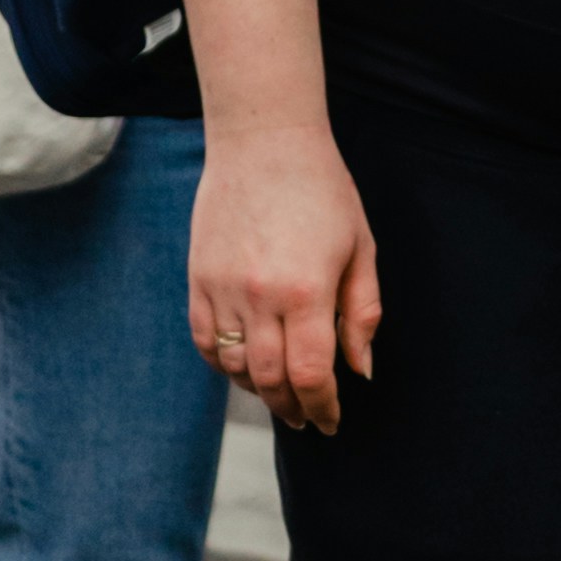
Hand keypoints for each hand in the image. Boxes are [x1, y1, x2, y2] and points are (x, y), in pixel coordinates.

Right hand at [189, 120, 379, 435]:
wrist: (264, 139)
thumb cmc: (323, 188)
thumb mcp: (360, 245)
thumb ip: (362, 312)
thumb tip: (360, 370)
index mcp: (308, 290)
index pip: (311, 375)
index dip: (323, 407)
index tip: (331, 422)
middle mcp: (261, 296)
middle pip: (271, 381)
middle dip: (292, 408)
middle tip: (306, 418)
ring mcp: (223, 289)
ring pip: (236, 368)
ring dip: (259, 392)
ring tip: (280, 395)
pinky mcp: (198, 279)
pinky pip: (205, 343)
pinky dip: (224, 365)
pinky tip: (245, 367)